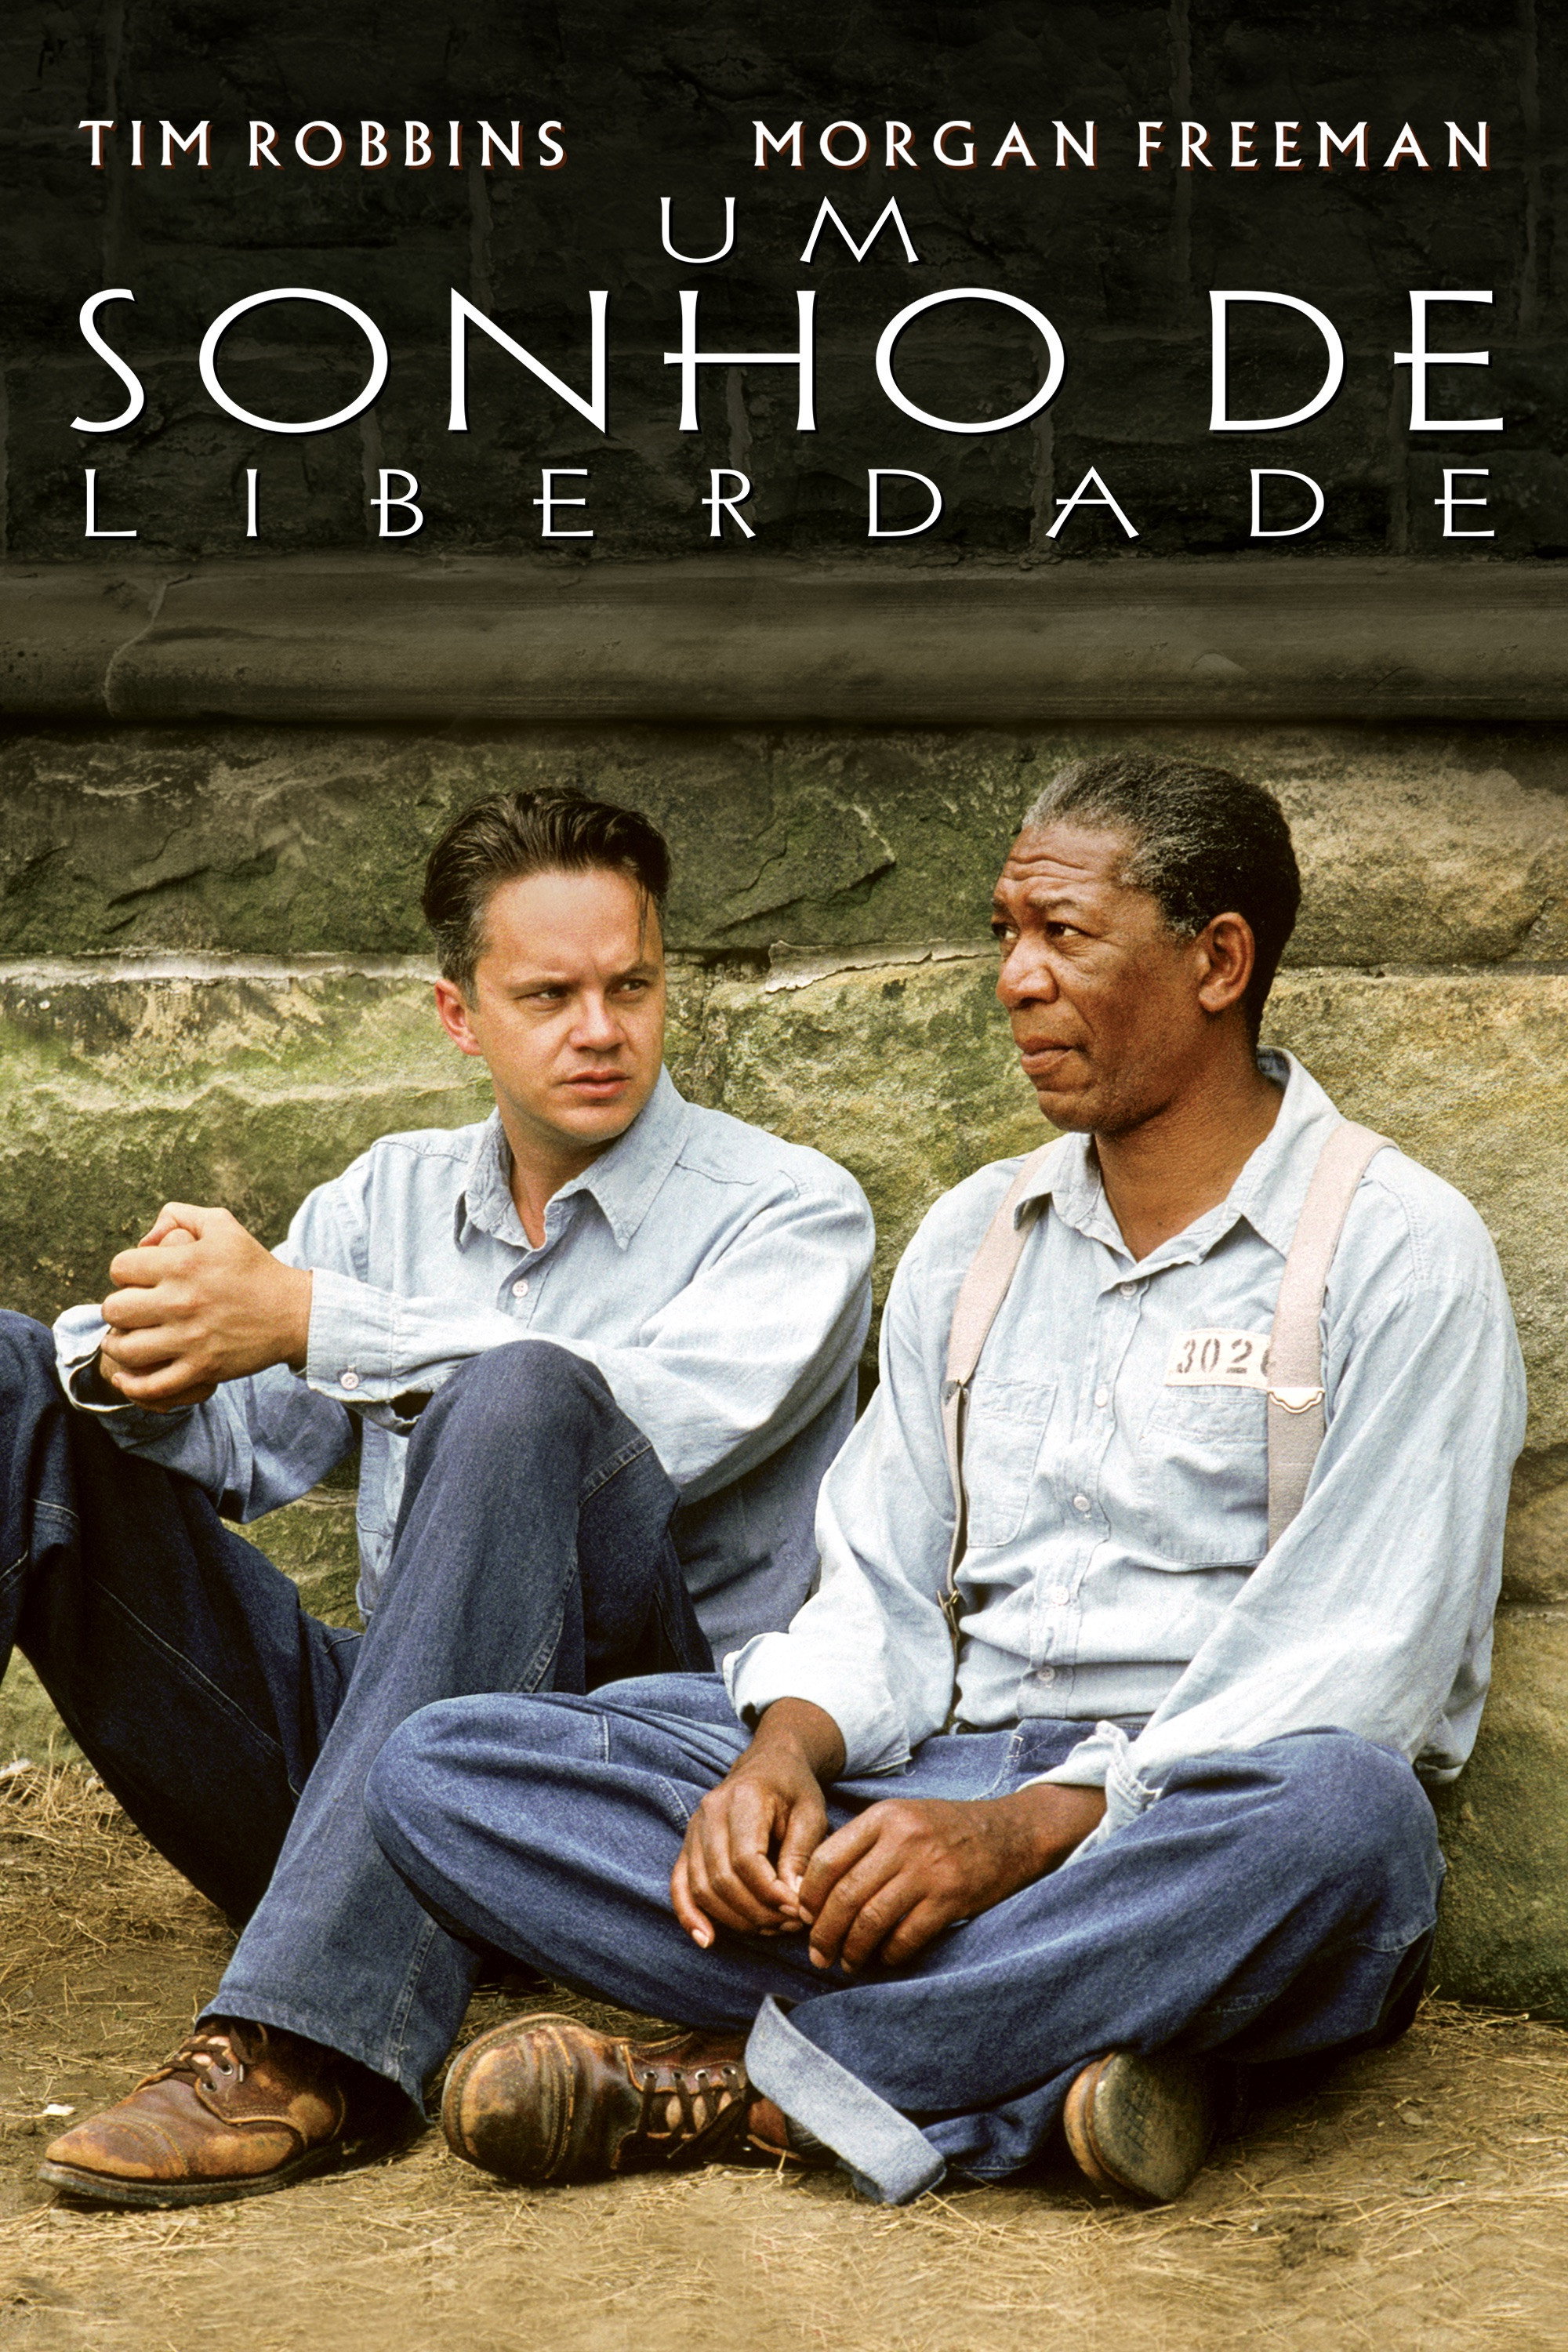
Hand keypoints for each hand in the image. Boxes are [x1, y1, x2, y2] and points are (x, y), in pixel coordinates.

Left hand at [97, 1203, 312, 1409]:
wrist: (294, 1313)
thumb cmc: (255, 1268)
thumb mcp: (222, 1225)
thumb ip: (179, 1215)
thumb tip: (145, 1239)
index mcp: (184, 1263)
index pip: (120, 1268)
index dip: (124, 1273)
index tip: (138, 1281)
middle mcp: (182, 1301)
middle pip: (115, 1309)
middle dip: (117, 1309)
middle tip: (132, 1312)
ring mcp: (191, 1339)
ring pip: (125, 1348)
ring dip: (119, 1345)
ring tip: (126, 1340)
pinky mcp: (202, 1368)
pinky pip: (152, 1385)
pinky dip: (133, 1385)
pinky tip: (127, 1377)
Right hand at [670, 1699, 845, 1948]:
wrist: (769, 1763)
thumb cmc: (794, 1789)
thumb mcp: (811, 1814)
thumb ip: (801, 1855)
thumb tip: (792, 1902)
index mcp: (743, 1798)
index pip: (746, 1859)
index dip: (770, 1893)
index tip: (797, 1910)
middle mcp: (710, 1812)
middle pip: (721, 1879)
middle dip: (756, 1912)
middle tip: (788, 1924)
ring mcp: (693, 1828)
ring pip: (702, 1888)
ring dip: (734, 1919)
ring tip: (768, 1927)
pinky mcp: (687, 1844)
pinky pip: (679, 1884)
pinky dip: (689, 1915)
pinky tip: (706, 1939)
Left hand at [795, 1780, 1107, 1975]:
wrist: (1011, 1832)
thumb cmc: (947, 1828)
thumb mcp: (902, 1817)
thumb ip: (864, 1844)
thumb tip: (818, 1892)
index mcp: (883, 1817)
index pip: (826, 1861)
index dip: (809, 1898)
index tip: (805, 1920)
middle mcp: (902, 1840)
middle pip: (844, 1896)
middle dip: (824, 1934)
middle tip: (818, 1955)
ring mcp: (927, 1869)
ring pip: (871, 1921)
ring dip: (853, 1951)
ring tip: (848, 1963)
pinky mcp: (950, 1898)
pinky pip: (907, 1936)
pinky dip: (891, 1955)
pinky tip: (886, 1959)